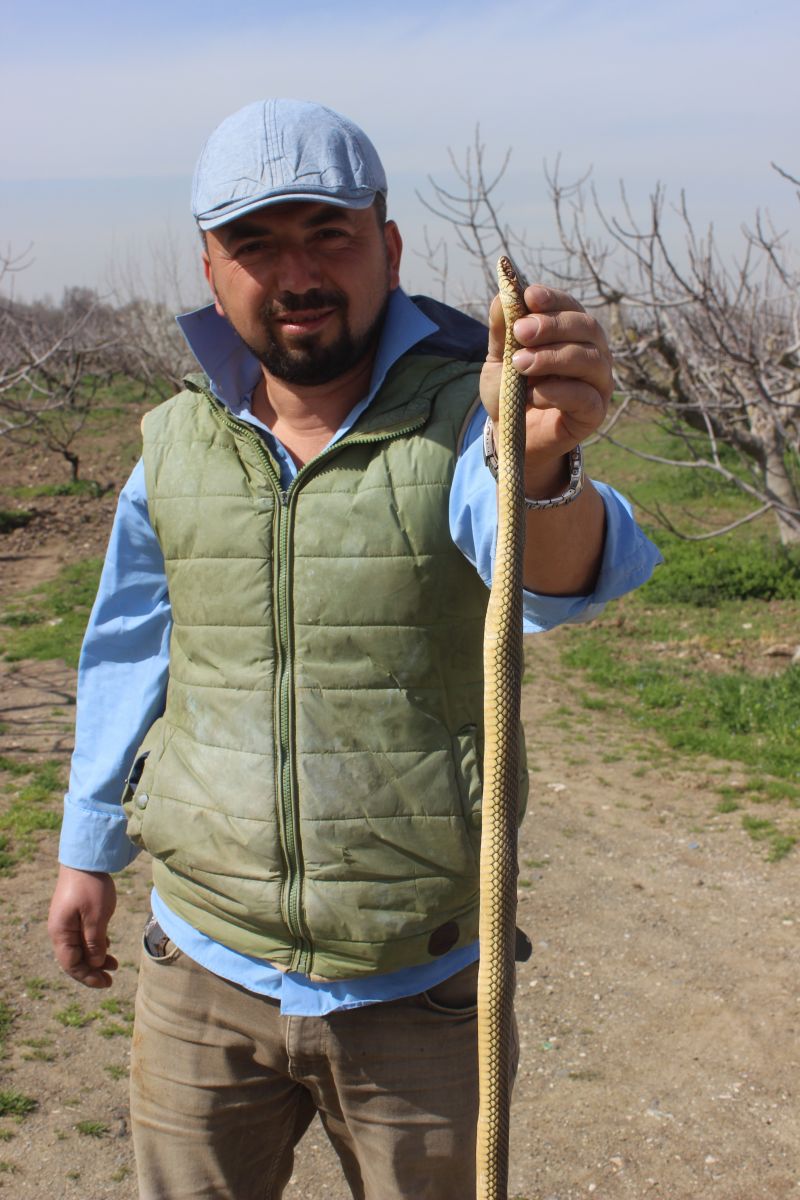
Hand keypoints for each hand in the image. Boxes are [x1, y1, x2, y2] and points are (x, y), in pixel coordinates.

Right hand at [48, 866, 117, 987]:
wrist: (86, 859)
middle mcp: (60, 930)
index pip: (71, 964)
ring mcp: (66, 921)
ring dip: (95, 957)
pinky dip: (95, 943)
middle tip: (111, 979)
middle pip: (74, 958)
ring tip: (114, 964)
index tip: (106, 983)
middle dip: (92, 970)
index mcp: (61, 933)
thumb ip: (95, 942)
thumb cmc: (91, 887)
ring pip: (80, 947)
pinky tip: (108, 945)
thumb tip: (94, 964)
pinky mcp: (75, 912)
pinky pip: (83, 935)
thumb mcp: (96, 917)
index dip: (88, 977)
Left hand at [479, 283, 612, 495]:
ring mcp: (598, 382)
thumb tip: (501, 297)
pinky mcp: (595, 412)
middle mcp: (592, 352)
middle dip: (552, 326)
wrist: (512, 435)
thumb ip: (501, 332)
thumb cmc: (510, 392)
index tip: (529, 296)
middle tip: (520, 332)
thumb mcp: (499, 360)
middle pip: (587, 328)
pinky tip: (532, 395)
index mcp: (571, 333)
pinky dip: (556, 392)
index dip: (553, 299)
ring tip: (520, 364)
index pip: (570, 307)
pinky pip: (584, 396)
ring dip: (552, 358)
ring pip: (589, 359)